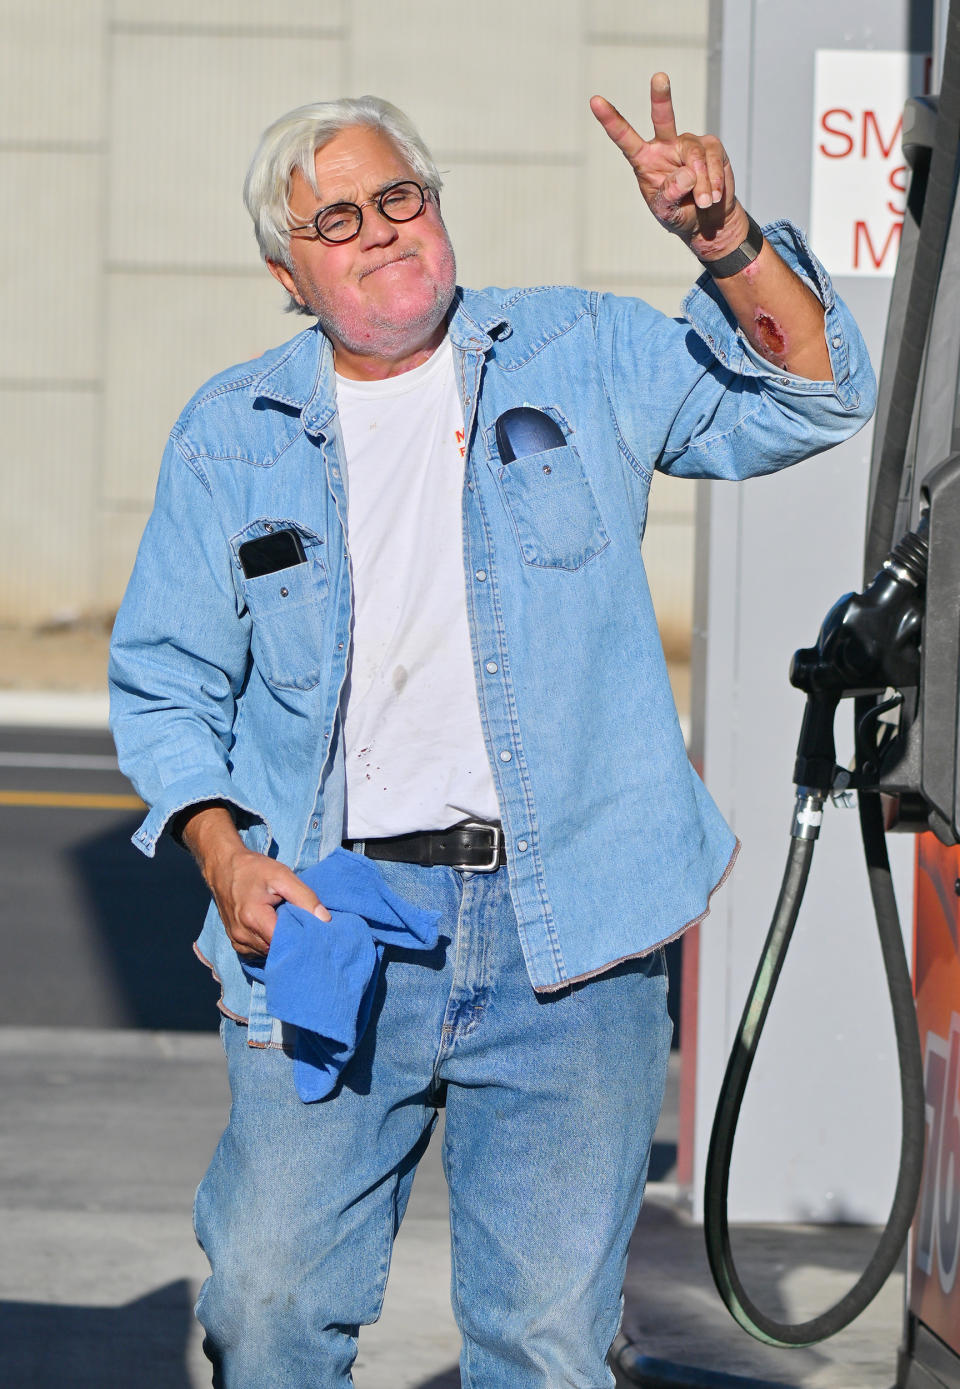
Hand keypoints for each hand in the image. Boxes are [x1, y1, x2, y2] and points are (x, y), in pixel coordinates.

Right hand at [181, 804, 329, 957]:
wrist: (223, 867)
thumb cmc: (254, 869)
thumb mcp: (283, 876)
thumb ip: (305, 897)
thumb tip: (325, 920)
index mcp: (253, 918)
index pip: (285, 943)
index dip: (301, 939)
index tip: (314, 932)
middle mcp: (242, 934)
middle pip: (276, 950)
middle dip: (292, 943)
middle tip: (304, 929)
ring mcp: (236, 940)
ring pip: (267, 953)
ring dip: (279, 945)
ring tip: (289, 928)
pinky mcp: (235, 942)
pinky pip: (257, 952)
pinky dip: (268, 945)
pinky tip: (275, 932)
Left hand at [590, 73, 747, 258]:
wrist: (707, 220)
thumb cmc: (679, 213)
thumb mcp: (666, 212)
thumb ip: (670, 196)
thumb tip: (686, 174)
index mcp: (644, 160)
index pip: (625, 138)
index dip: (610, 120)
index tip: (595, 101)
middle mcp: (665, 145)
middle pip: (662, 118)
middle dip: (661, 97)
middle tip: (659, 77)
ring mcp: (688, 143)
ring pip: (694, 156)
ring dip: (701, 184)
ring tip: (704, 203)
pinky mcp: (710, 146)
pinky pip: (712, 160)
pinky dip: (715, 181)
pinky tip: (714, 196)